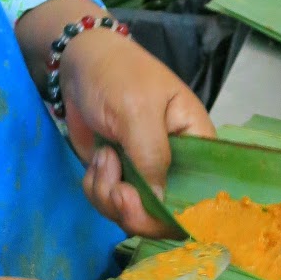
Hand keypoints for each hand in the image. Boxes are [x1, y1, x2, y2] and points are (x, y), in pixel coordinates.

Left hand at [59, 28, 214, 236]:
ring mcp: (144, 174)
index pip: (200, 198)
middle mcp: (175, 166)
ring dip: (108, 193)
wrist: (80, 62)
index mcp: (196, 145)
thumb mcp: (138, 111)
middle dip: (134, 211)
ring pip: (131, 213)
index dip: (175, 216)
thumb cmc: (119, 75)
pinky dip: (96, 187)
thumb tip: (160, 203)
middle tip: (115, 191)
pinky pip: (108, 202)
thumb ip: (152, 156)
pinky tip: (96, 158)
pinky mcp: (118, 176)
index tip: (143, 204)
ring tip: (103, 156)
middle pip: (164, 216)